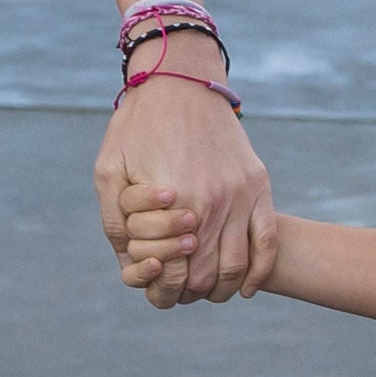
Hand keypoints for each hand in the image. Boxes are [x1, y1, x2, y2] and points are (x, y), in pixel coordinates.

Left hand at [93, 65, 269, 305]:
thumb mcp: (109, 169)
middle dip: (190, 294)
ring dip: (221, 289)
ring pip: (236, 265)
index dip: (163, 292)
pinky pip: (266, 242)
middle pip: (205, 275)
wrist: (180, 80)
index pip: (173, 271)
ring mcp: (241, 195)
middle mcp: (212, 203)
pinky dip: (259, 272)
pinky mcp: (258, 185)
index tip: (158, 294)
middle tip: (180, 296)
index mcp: (174, 203)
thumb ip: (114, 219)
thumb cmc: (137, 125)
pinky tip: (245, 288)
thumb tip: (129, 259)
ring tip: (208, 293)